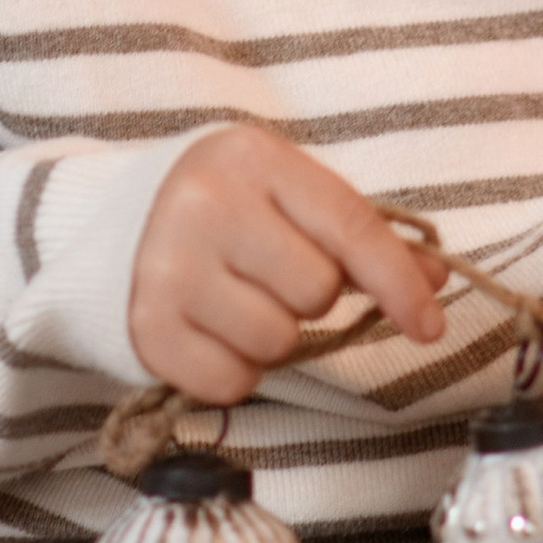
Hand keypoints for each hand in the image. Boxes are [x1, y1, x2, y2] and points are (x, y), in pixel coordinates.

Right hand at [130, 126, 446, 404]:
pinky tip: (208, 329)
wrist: (106, 225)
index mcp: (253, 159)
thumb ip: (360, 235)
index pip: (349, 226)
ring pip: (277, 343)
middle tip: (271, 275)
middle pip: (315, 292)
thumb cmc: (223, 208)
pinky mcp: (146, 328)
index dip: (399, 282)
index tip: (431, 324)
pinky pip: (231, 382)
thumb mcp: (287, 196)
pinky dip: (233, 369)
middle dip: (309, 298)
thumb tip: (435, 281)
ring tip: (235, 299)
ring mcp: (167, 268)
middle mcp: (205, 205)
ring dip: (271, 336)